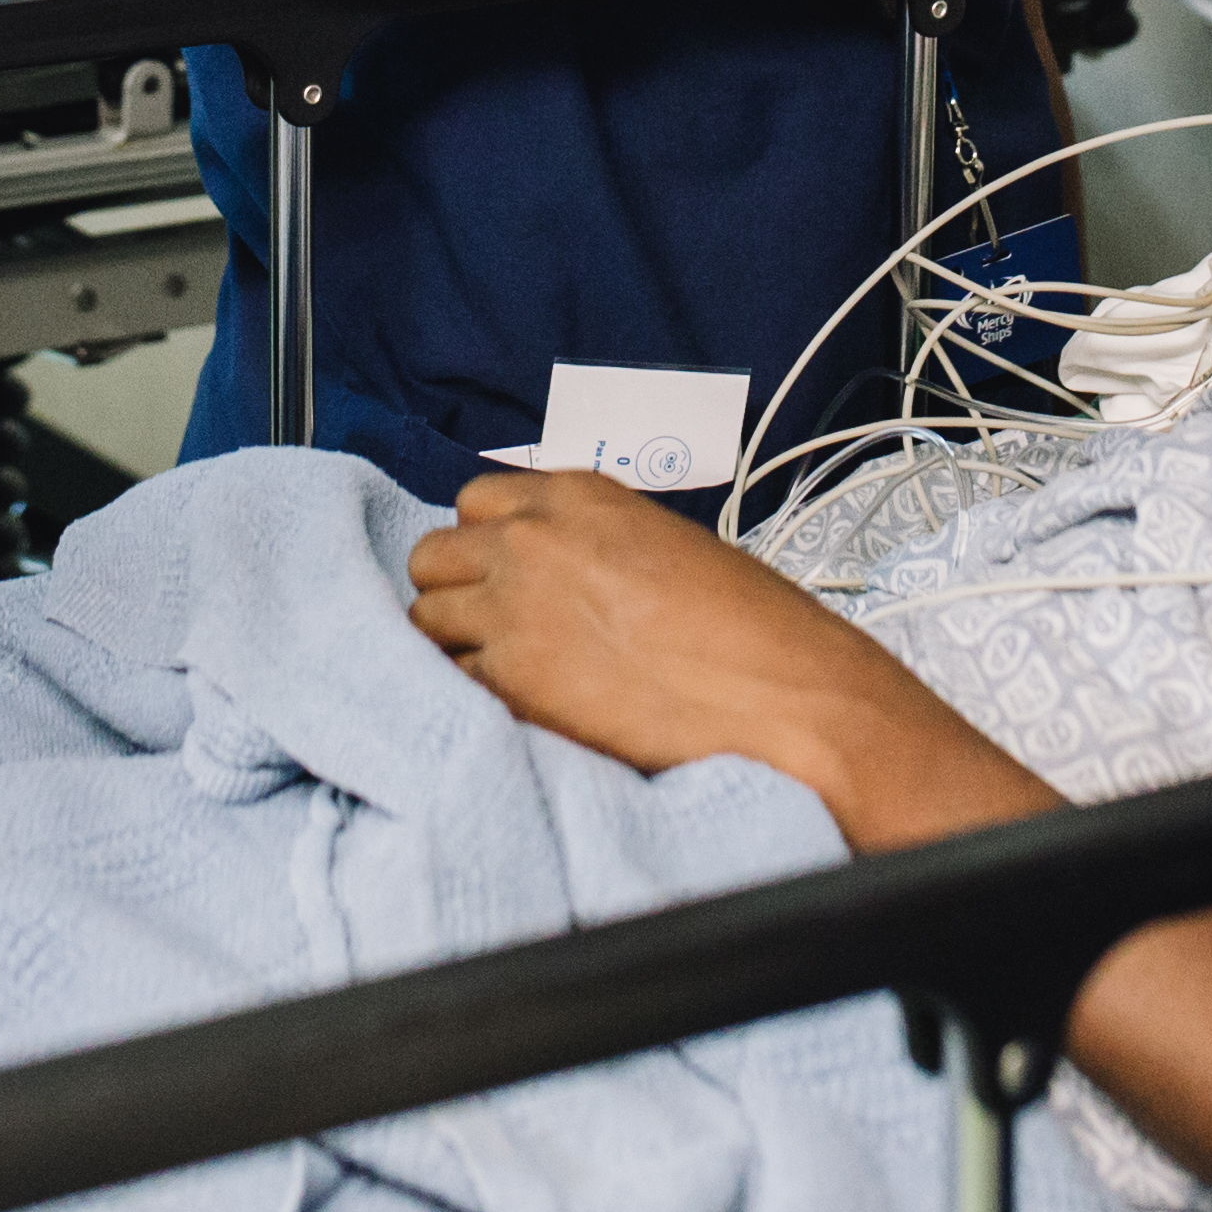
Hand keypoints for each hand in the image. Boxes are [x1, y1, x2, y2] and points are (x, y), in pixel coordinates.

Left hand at [405, 470, 1051, 852]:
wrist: (785, 697)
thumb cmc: (751, 630)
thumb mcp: (667, 549)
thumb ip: (592, 547)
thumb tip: (555, 579)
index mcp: (577, 496)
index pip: (475, 502)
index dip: (487, 547)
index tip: (506, 580)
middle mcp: (533, 539)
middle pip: (432, 557)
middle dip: (455, 595)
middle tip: (497, 636)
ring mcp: (513, 607)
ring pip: (426, 621)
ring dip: (456, 649)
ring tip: (510, 681)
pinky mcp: (509, 680)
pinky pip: (450, 681)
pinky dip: (471, 699)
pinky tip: (520, 715)